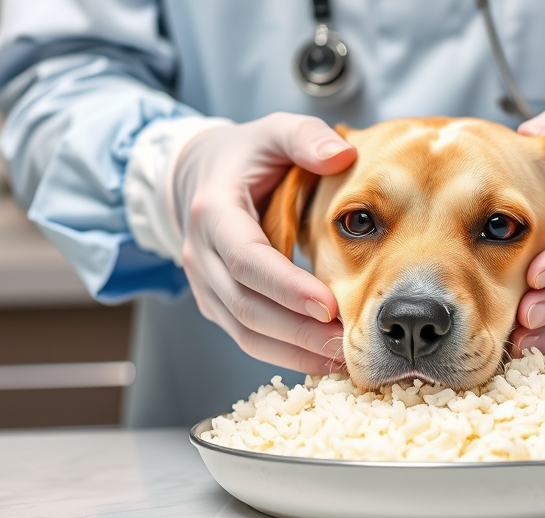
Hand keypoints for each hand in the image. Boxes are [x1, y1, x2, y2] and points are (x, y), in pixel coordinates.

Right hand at [174, 112, 356, 373]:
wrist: (197, 177)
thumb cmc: (245, 156)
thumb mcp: (273, 131)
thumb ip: (306, 137)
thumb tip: (342, 154)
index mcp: (213, 212)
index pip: (247, 259)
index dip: (286, 286)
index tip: (329, 304)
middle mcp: (200, 255)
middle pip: (247, 307)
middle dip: (298, 331)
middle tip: (347, 343)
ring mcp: (205, 286)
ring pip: (245, 332)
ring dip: (294, 351)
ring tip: (343, 359)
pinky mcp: (217, 304)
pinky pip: (248, 338)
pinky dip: (286, 354)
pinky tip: (325, 359)